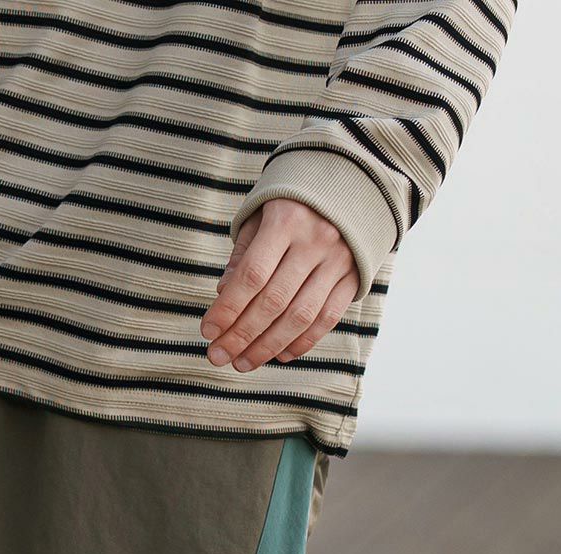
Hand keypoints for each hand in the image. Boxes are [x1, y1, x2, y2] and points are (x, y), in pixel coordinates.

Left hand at [200, 199, 359, 372]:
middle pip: (274, 301)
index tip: (208, 331)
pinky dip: (301, 342)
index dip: (228, 309)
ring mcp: (338, 261)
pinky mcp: (353, 276)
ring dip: (268, 346)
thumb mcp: (261, 215)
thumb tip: (223, 295)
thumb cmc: (293, 203)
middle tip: (219, 355)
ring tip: (243, 362)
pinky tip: (279, 355)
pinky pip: (326, 319)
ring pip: (300, 317)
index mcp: (286, 220)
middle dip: (242, 335)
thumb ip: (243, 255)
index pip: (252, 275)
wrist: (351, 183)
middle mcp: (315, 241)